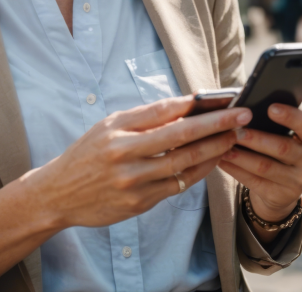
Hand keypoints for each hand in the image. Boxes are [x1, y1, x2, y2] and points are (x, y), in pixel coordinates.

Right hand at [27, 96, 250, 229]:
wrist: (58, 193)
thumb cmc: (87, 154)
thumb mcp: (107, 127)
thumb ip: (144, 118)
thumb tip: (185, 105)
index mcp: (117, 128)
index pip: (165, 111)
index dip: (198, 103)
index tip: (224, 97)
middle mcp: (125, 153)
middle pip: (180, 135)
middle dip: (216, 124)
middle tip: (243, 115)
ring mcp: (133, 181)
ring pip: (184, 162)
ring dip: (214, 149)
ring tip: (235, 136)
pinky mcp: (139, 203)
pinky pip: (178, 185)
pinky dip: (200, 172)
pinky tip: (215, 160)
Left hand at [218, 103, 301, 223]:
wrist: (283, 184)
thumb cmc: (279, 143)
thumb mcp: (286, 131)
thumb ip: (278, 115)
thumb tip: (252, 99)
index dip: (290, 116)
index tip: (270, 108)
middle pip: (283, 147)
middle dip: (256, 139)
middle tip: (235, 130)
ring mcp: (299, 179)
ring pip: (266, 167)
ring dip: (242, 157)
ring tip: (223, 147)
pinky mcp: (283, 195)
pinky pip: (256, 182)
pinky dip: (237, 170)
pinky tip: (222, 161)